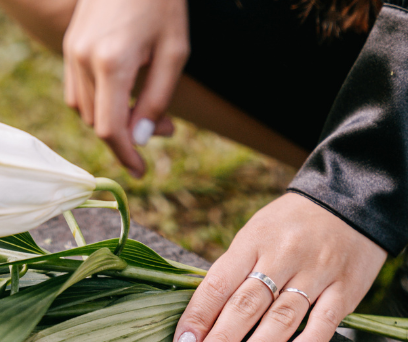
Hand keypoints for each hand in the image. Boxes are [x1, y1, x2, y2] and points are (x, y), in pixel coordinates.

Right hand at [63, 0, 188, 176]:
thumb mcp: (175, 52)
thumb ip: (157, 100)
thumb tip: (141, 139)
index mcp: (111, 63)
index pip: (110, 129)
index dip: (126, 157)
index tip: (141, 172)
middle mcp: (83, 60)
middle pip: (97, 121)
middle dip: (128, 134)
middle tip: (165, 125)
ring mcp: (70, 51)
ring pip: (84, 108)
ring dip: (112, 118)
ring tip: (145, 106)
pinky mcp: (68, 44)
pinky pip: (76, 89)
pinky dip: (97, 101)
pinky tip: (122, 90)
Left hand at [174, 193, 386, 341]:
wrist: (348, 203)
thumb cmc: (290, 223)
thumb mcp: (255, 233)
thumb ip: (235, 269)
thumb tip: (206, 311)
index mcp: (252, 241)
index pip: (218, 283)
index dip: (198, 314)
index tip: (183, 338)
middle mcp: (282, 256)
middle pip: (246, 305)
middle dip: (221, 336)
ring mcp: (315, 273)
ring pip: (281, 318)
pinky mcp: (345, 289)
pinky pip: (323, 323)